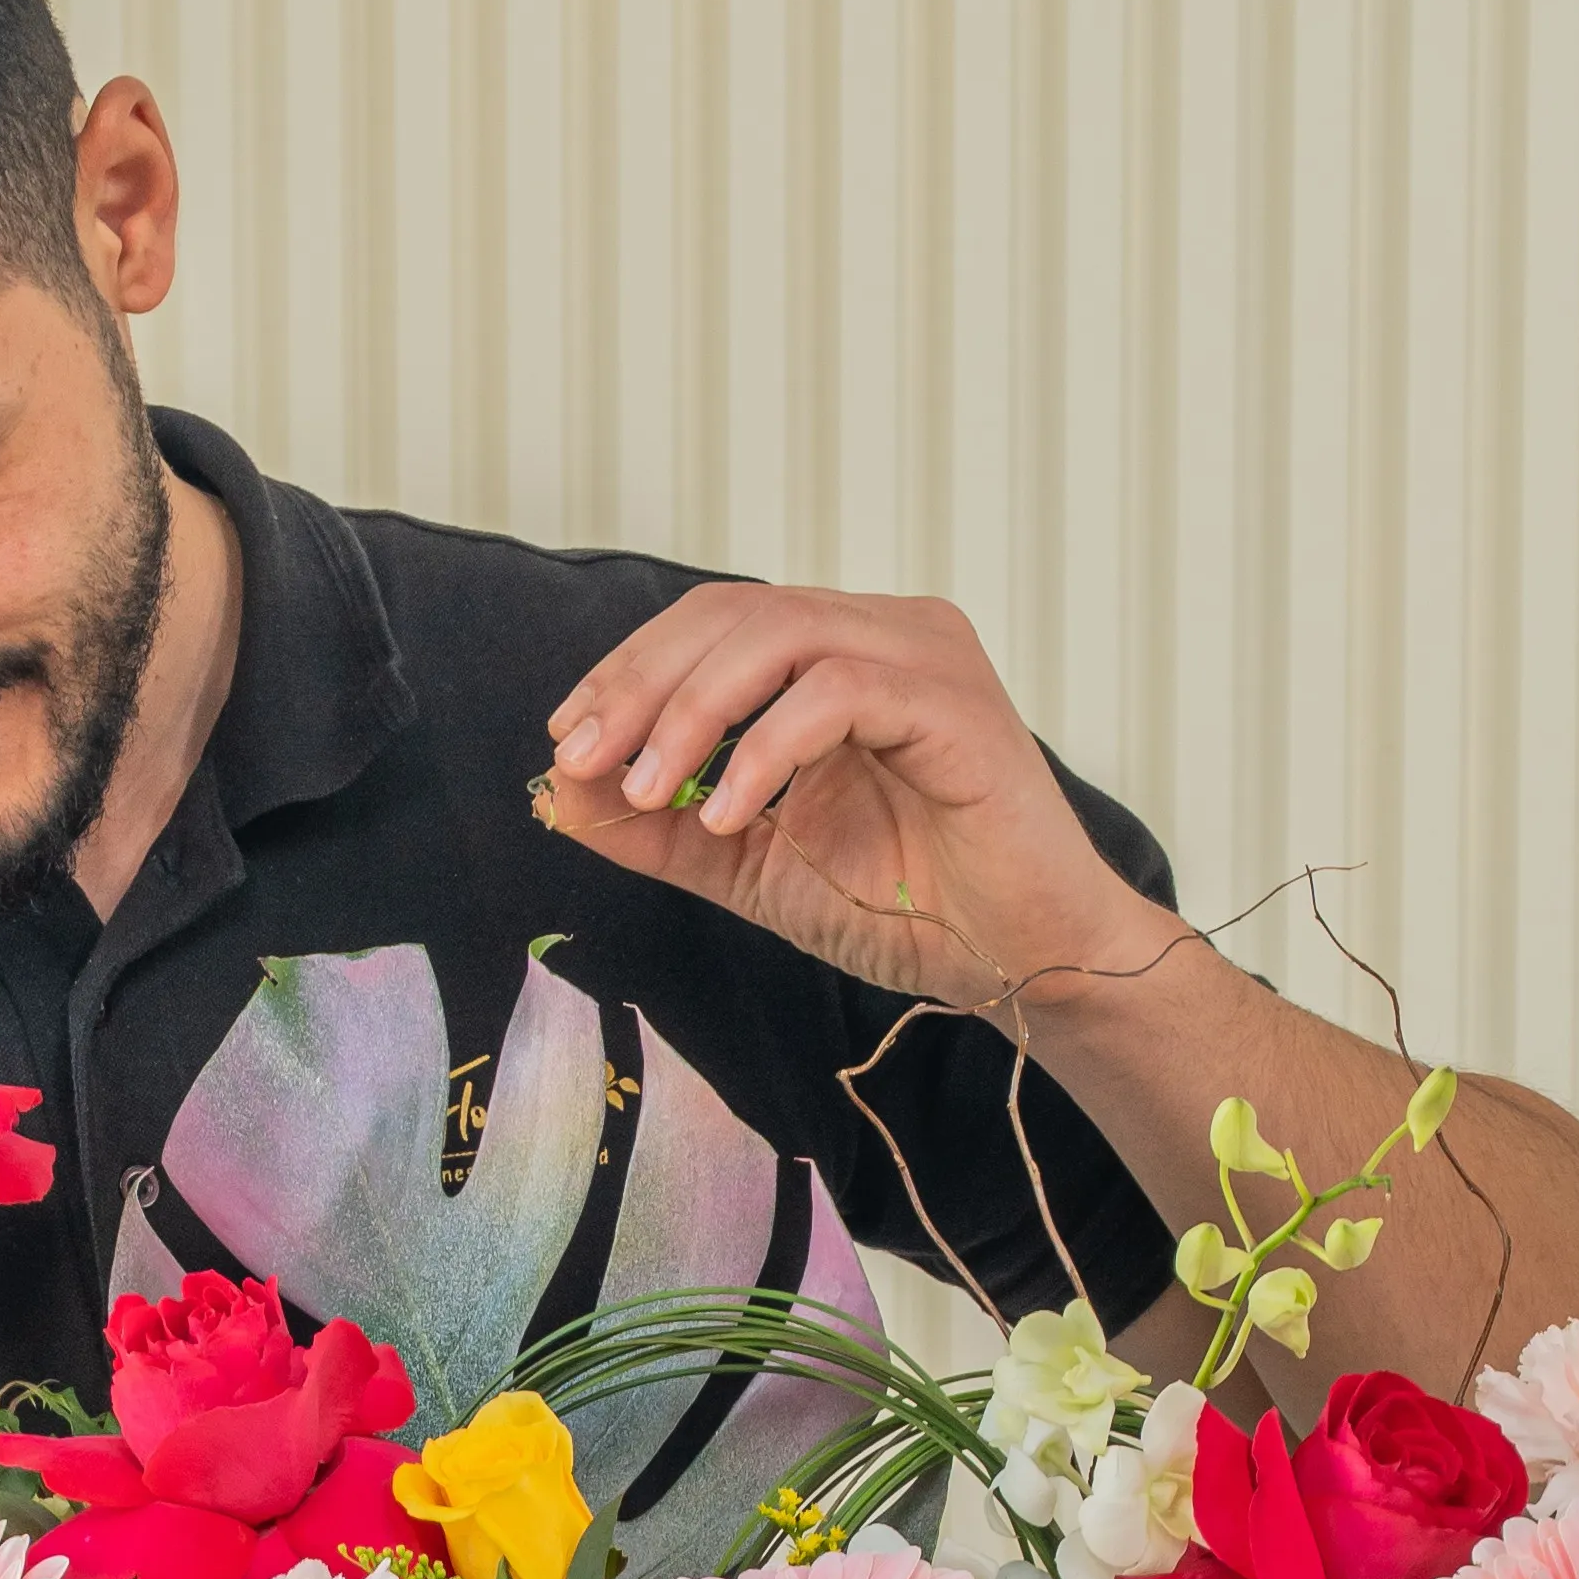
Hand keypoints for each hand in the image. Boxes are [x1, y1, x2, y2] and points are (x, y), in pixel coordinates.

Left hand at [537, 583, 1182, 1013]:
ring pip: (781, 633)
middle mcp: (886, 633)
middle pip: (735, 612)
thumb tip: (557, 794)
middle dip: (643, 685)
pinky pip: (839, 693)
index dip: (630, 669)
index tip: (567, 739)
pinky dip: (767, 748)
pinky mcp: (957, 706)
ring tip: (648, 790)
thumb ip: (660, 830)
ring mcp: (927, 659)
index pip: (714, 622)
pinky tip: (727, 811)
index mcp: (840, 655)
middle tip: (586, 758)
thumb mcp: (751, 868)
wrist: (1020, 967)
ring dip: (693, 710)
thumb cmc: (907, 911)